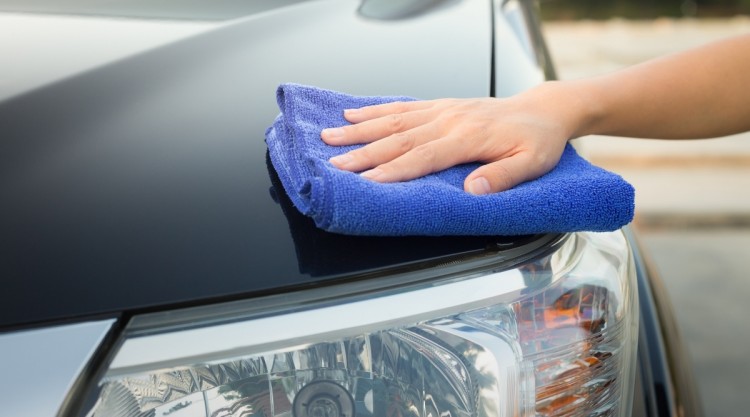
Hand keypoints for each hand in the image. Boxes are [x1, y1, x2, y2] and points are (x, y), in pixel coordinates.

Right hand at [320, 82, 579, 194]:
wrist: (542, 110)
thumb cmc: (537, 141)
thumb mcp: (533, 164)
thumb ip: (503, 177)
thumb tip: (472, 190)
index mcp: (469, 137)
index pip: (424, 156)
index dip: (394, 170)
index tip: (366, 181)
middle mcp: (450, 120)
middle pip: (399, 138)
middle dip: (364, 152)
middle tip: (334, 163)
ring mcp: (442, 110)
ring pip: (394, 121)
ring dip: (360, 130)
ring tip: (329, 137)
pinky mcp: (439, 106)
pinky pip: (402, 106)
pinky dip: (375, 111)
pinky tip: (352, 115)